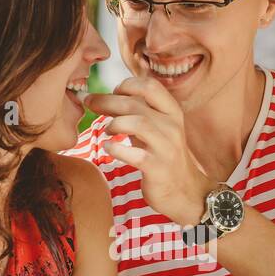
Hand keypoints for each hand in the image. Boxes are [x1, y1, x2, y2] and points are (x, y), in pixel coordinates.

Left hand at [84, 76, 212, 226]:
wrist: (183, 191)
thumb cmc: (162, 156)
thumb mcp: (155, 129)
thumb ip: (136, 113)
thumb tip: (103, 98)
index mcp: (172, 112)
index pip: (150, 86)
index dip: (127, 84)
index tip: (113, 92)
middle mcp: (172, 126)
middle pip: (137, 104)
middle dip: (109, 101)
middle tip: (91, 103)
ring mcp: (167, 148)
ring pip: (139, 124)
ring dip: (115, 123)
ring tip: (106, 130)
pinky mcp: (158, 169)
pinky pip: (136, 155)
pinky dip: (117, 149)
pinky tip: (108, 148)